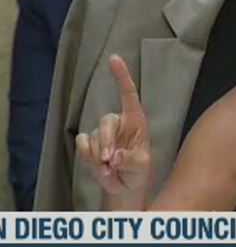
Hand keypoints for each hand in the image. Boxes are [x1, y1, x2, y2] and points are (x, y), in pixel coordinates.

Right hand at [76, 55, 150, 193]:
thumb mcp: (141, 167)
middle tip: (110, 161)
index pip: (128, 94)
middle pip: (106, 122)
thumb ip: (130, 160)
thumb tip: (114, 156)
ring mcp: (103, 133)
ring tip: (110, 169)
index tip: (114, 58)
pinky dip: (88, 157)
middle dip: (106, 142)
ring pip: (93, 136)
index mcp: (136, 121)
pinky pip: (82, 144)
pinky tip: (99, 167)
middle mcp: (119, 123)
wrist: (125, 187)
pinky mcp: (90, 144)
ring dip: (98, 155)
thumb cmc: (139, 171)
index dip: (121, 76)